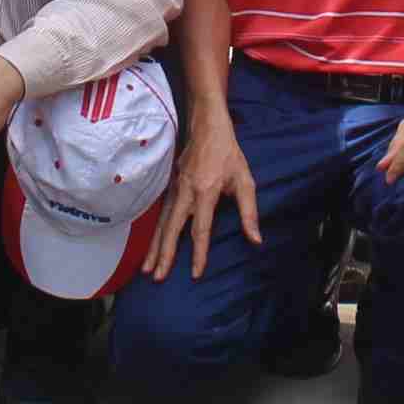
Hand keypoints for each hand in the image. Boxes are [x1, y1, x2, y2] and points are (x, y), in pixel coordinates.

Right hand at [149, 117, 260, 280]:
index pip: (201, 229)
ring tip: (147, 269)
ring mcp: (175, 189)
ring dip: (154, 247)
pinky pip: (161, 214)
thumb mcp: (245, 181)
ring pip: (162, 223)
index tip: (195, 274)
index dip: (199, 253)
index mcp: (205, 191)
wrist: (206, 126)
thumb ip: (249, 212)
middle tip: (157, 277)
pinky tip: (150, 246)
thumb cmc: (228, 154)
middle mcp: (186, 192)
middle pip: (172, 229)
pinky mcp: (170, 187)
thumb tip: (256, 240)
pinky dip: (154, 232)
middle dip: (164, 255)